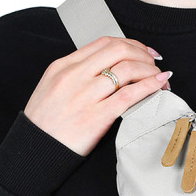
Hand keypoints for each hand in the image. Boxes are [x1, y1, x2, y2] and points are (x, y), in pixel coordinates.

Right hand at [23, 35, 171, 156]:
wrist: (35, 151)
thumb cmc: (45, 125)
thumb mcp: (51, 88)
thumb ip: (75, 75)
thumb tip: (104, 69)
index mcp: (63, 67)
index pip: (103, 43)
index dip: (129, 43)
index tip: (142, 51)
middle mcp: (74, 77)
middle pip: (118, 50)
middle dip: (142, 53)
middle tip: (153, 63)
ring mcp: (85, 96)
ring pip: (127, 69)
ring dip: (150, 70)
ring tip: (160, 77)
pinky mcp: (97, 117)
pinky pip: (129, 94)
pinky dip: (149, 86)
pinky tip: (159, 85)